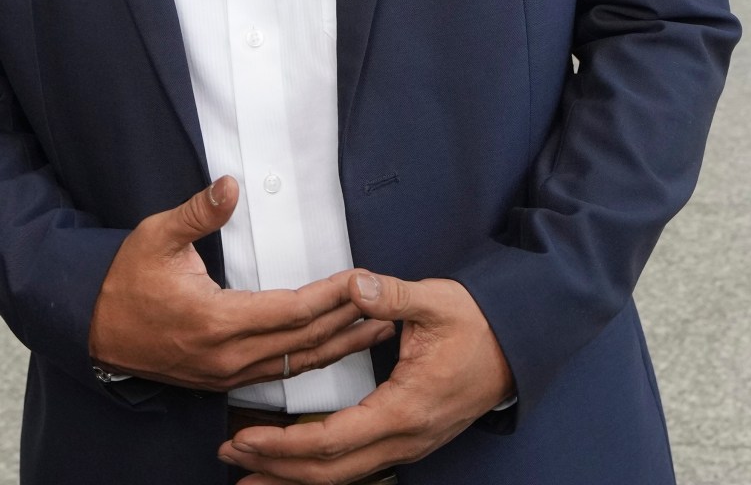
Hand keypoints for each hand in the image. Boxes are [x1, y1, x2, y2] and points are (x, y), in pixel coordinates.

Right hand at [88, 176, 391, 391]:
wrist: (93, 329)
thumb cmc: (125, 281)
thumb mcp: (155, 237)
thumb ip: (198, 212)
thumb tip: (230, 184)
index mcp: (215, 321)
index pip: (292, 311)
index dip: (331, 296)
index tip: (361, 278)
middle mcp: (227, 356)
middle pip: (304, 341)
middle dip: (348, 319)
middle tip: (387, 299)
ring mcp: (227, 374)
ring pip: (298, 364)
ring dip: (341, 345)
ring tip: (379, 327)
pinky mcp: (225, 380)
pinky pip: (281, 374)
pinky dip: (314, 360)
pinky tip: (336, 348)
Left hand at [220, 272, 512, 484]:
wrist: (517, 348)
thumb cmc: (479, 326)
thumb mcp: (438, 302)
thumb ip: (392, 296)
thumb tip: (355, 285)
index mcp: (405, 408)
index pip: (333, 439)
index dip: (285, 444)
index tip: (246, 437)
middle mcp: (405, 439)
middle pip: (331, 471)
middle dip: (277, 469)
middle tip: (233, 458)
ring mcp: (408, 446)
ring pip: (343, 477)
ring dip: (294, 479)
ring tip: (250, 477)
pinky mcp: (407, 443)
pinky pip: (356, 468)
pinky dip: (320, 472)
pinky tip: (296, 471)